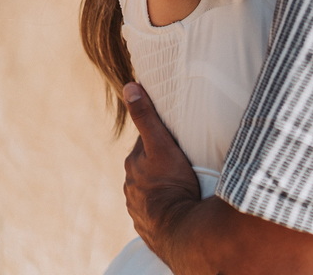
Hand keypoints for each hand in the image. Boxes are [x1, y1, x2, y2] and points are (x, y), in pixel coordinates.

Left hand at [122, 83, 201, 260]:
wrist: (177, 226)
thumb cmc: (172, 182)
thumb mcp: (161, 144)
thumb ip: (146, 116)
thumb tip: (130, 86)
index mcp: (134, 162)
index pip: (146, 141)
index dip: (159, 134)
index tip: (173, 132)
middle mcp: (131, 183)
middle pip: (146, 163)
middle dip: (160, 158)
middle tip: (182, 156)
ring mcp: (138, 203)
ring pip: (150, 185)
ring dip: (161, 181)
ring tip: (182, 180)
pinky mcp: (147, 220)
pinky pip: (155, 206)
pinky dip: (163, 201)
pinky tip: (176, 201)